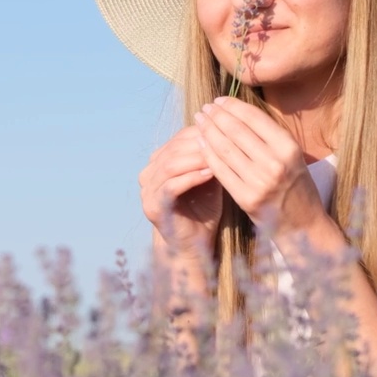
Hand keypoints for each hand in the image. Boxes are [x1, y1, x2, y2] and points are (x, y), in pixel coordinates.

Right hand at [139, 125, 222, 257]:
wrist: (194, 246)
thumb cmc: (203, 211)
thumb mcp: (208, 179)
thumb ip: (211, 158)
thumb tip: (228, 132)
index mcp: (158, 164)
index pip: (178, 139)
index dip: (201, 132)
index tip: (226, 130)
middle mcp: (148, 174)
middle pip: (173, 149)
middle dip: (199, 144)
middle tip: (224, 140)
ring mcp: (147, 191)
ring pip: (169, 165)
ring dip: (196, 159)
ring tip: (218, 156)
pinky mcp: (153, 207)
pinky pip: (171, 186)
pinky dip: (191, 177)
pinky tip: (210, 173)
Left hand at [193, 96, 327, 235]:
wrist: (303, 223)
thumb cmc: (295, 185)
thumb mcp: (291, 156)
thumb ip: (269, 136)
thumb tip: (237, 110)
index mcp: (289, 148)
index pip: (254, 118)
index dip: (232, 106)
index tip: (218, 100)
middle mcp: (275, 163)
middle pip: (236, 131)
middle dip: (216, 116)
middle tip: (204, 108)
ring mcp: (260, 182)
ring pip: (225, 149)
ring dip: (208, 131)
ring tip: (199, 121)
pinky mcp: (246, 198)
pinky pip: (220, 170)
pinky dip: (207, 153)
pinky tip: (199, 142)